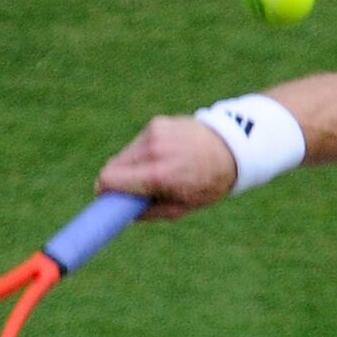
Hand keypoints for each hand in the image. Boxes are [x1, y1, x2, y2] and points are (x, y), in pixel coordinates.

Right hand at [95, 116, 237, 219]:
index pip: (109, 179)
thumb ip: (148, 212)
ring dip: (131, 166)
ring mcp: (154, 133)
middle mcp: (153, 150)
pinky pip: (138, 144)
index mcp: (158, 174)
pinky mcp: (157, 123)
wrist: (232, 150)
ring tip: (155, 172)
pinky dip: (144, 153)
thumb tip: (122, 213)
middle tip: (131, 190)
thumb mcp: (181, 208)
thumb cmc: (207, 184)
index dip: (104, 191)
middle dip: (117, 180)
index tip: (105, 199)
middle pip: (112, 166)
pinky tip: (164, 156)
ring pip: (124, 155)